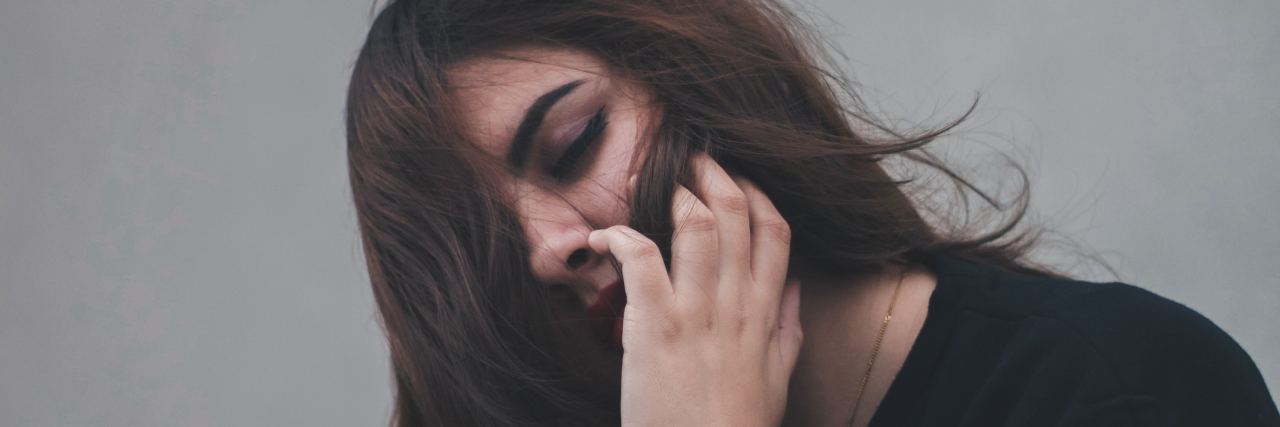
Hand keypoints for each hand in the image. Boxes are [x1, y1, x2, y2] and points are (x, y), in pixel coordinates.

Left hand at [587, 151, 802, 426]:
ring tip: (644, 176)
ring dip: (671, 192)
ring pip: (696, 225)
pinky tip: (604, 233)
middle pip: (735, 213)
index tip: (735, 178)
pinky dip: (620, 237)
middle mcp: (735, 302)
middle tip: (688, 156)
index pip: (774, 230)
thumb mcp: (778, 376)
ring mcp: (696, 311)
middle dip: (713, 173)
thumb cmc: (736, 425)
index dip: (756, 193)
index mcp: (764, 311)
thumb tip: (796, 288)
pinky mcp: (656, 326)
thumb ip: (789, 328)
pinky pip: (641, 261)